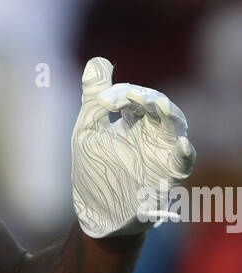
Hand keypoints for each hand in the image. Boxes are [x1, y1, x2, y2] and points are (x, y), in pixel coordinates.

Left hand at [71, 56, 194, 238]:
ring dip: (168, 113)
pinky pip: (183, 163)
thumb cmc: (96, 171)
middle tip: (131, 96)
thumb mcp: (88, 131)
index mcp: (135, 121)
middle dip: (146, 97)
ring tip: (157, 104)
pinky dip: (185, 154)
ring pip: (175, 126)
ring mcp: (163, 153)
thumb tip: (98, 61)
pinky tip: (181, 145)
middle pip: (160, 105)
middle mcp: (153, 133)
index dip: (122, 94)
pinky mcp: (167, 176)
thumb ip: (93, 99)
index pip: (136, 97)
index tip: (103, 102)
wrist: (97, 211)